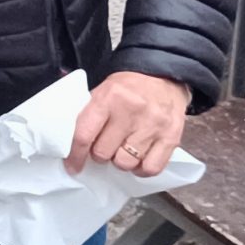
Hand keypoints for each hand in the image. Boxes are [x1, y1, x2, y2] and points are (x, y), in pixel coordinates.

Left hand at [67, 71, 190, 176]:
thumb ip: (89, 116)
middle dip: (101, 154)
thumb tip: (73, 146)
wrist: (164, 75)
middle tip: (106, 146)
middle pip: (104, 154)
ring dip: (121, 161)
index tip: (73, 166)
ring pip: (125, 163)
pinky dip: (142, 169)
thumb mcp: (103, 91)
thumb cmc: (130, 88)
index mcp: (109, 98)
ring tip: (124, 149)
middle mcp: (131, 111)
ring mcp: (153, 126)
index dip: (75, 156)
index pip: (84, 135)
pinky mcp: (171, 137)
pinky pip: (151, 168)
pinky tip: (139, 158)